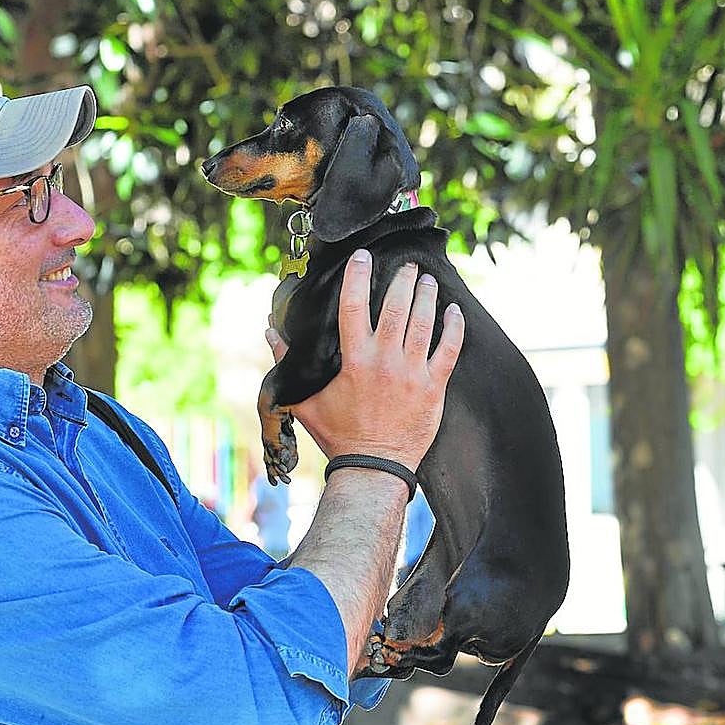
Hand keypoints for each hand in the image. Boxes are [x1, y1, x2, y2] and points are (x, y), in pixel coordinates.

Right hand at [265, 250, 463, 470]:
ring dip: (426, 296)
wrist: (373, 468)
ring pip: (424, 323)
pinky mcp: (434, 388)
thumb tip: (270, 332)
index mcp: (354, 360)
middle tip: (406, 265)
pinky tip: (453, 311)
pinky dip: (453, 327)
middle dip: (402, 280)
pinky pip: (449, 350)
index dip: (358, 277)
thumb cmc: (337, 435)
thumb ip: (287, 363)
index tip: (363, 257)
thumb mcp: (305, 400)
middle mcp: (385, 361)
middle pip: (396, 307)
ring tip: (427, 280)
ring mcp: (413, 373)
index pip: (353, 306)